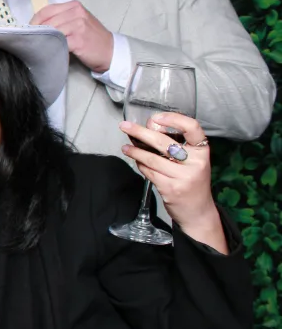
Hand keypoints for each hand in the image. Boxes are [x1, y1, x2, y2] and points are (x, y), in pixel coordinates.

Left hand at [31, 1, 112, 72]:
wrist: (110, 51)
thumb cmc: (91, 38)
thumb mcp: (77, 22)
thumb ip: (60, 19)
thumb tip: (38, 25)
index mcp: (74, 6)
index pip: (47, 10)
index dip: (35, 20)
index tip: (29, 29)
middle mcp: (76, 13)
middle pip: (47, 20)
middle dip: (37, 31)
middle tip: (31, 40)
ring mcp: (78, 25)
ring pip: (51, 31)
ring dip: (43, 39)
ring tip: (40, 46)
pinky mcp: (78, 39)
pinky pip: (59, 42)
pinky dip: (52, 47)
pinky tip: (51, 51)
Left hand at [120, 112, 227, 252]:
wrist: (198, 211)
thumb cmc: (191, 180)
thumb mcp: (191, 161)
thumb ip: (175, 144)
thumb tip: (149, 126)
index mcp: (202, 151)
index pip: (192, 127)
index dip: (174, 118)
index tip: (156, 117)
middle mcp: (195, 162)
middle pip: (163, 142)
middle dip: (140, 132)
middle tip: (125, 126)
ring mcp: (183, 176)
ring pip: (152, 158)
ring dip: (135, 151)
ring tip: (126, 147)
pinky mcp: (171, 188)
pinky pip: (149, 172)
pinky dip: (140, 165)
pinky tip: (136, 161)